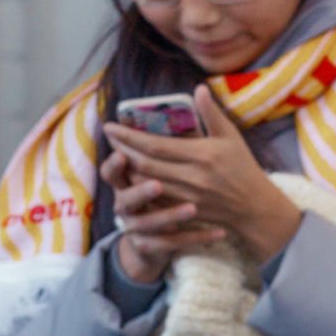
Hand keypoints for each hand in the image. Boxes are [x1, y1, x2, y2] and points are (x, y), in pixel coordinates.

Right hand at [100, 142, 224, 283]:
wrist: (154, 237)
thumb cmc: (159, 193)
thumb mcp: (158, 168)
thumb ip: (170, 136)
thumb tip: (199, 89)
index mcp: (125, 181)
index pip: (115, 170)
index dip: (116, 162)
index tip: (122, 153)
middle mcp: (126, 205)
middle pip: (128, 198)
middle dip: (142, 191)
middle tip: (158, 185)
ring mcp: (137, 228)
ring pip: (150, 223)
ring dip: (171, 216)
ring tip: (192, 209)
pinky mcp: (153, 246)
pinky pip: (172, 244)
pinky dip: (197, 238)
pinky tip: (219, 233)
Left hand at [105, 85, 302, 264]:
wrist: (256, 208)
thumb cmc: (243, 168)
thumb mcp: (231, 137)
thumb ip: (212, 113)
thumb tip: (198, 88)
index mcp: (203, 155)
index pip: (156, 145)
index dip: (129, 136)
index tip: (110, 126)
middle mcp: (193, 177)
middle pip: (145, 165)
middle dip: (122, 150)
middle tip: (109, 137)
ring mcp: (188, 198)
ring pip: (145, 184)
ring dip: (127, 170)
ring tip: (116, 153)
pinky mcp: (185, 212)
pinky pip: (154, 200)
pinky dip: (138, 187)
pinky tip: (129, 176)